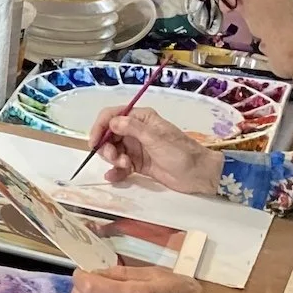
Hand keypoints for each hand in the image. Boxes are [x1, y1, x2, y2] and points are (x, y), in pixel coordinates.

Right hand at [89, 107, 220, 194]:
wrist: (198, 175)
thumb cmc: (181, 153)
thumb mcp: (156, 139)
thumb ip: (132, 129)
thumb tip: (112, 122)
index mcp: (141, 119)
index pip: (112, 116)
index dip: (100, 127)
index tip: (94, 142)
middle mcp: (135, 131)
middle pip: (108, 135)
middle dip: (107, 147)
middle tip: (115, 158)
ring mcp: (136, 148)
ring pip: (112, 151)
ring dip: (113, 160)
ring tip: (125, 167)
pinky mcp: (137, 164)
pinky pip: (119, 165)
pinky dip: (115, 171)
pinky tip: (115, 177)